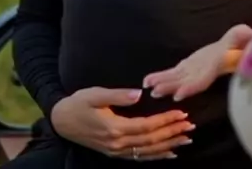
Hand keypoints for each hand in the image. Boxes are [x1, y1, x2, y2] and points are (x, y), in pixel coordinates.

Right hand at [50, 87, 194, 160]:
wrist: (61, 121)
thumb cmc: (78, 103)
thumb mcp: (95, 94)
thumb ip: (118, 95)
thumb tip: (139, 94)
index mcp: (115, 127)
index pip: (147, 126)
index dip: (165, 121)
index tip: (181, 113)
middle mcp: (117, 143)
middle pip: (151, 140)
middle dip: (172, 133)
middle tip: (190, 126)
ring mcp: (116, 151)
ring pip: (147, 151)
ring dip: (168, 145)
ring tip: (186, 139)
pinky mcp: (115, 153)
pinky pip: (139, 157)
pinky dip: (156, 156)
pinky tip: (169, 153)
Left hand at [143, 24, 251, 101]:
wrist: (233, 50)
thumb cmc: (240, 44)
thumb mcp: (242, 38)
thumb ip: (242, 37)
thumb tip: (249, 33)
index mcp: (216, 66)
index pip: (204, 78)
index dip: (192, 86)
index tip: (180, 93)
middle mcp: (203, 72)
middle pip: (186, 82)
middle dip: (171, 87)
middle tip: (156, 92)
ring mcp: (194, 71)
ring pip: (178, 79)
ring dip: (164, 84)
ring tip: (149, 87)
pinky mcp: (188, 67)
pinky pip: (174, 73)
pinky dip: (162, 76)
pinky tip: (149, 81)